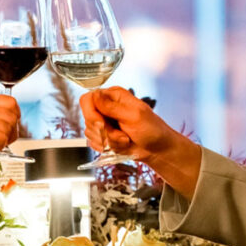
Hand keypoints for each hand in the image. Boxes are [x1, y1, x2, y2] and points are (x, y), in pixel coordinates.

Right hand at [80, 87, 201, 197]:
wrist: (157, 149)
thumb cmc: (152, 130)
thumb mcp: (134, 115)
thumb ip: (112, 107)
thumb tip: (94, 95)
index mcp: (113, 96)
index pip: (88, 99)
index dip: (90, 113)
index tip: (101, 124)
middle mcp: (106, 107)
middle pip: (87, 118)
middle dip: (104, 131)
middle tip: (122, 135)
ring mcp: (104, 122)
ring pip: (90, 133)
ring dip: (108, 141)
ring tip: (125, 140)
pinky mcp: (103, 136)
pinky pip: (93, 143)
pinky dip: (106, 147)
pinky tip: (120, 145)